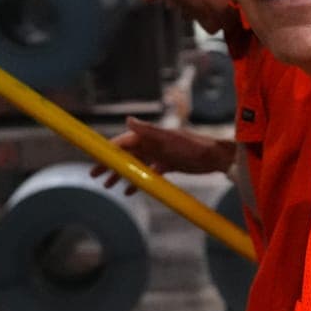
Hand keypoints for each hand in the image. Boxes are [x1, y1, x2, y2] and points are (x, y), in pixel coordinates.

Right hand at [88, 117, 235, 191]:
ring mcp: (159, 155)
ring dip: (122, 175)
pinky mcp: (168, 165)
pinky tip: (130, 191)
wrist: (216, 157)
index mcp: (149, 136)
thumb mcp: (169, 138)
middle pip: (126, 156)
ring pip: (135, 166)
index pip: (122, 142)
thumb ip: (148, 130)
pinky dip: (139, 182)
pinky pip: (148, 174)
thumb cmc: (193, 145)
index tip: (94, 159)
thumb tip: (128, 120)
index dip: (107, 151)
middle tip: (95, 176)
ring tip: (109, 186)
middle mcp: (152, 144)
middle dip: (110, 166)